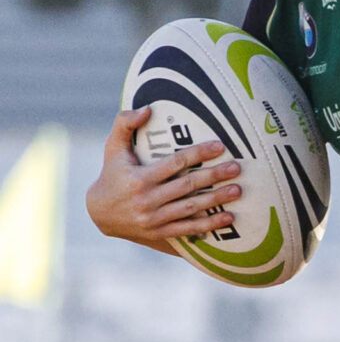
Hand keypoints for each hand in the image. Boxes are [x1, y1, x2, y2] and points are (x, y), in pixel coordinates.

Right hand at [85, 109, 240, 247]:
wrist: (99, 213)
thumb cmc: (112, 175)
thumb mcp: (113, 148)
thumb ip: (125, 124)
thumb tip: (146, 109)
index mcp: (139, 178)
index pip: (174, 163)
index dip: (198, 154)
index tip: (219, 146)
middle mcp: (147, 199)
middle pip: (187, 185)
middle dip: (214, 176)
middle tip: (236, 168)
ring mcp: (154, 218)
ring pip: (191, 207)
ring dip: (216, 199)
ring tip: (238, 190)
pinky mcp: (159, 232)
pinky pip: (188, 228)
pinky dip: (209, 224)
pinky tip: (228, 217)